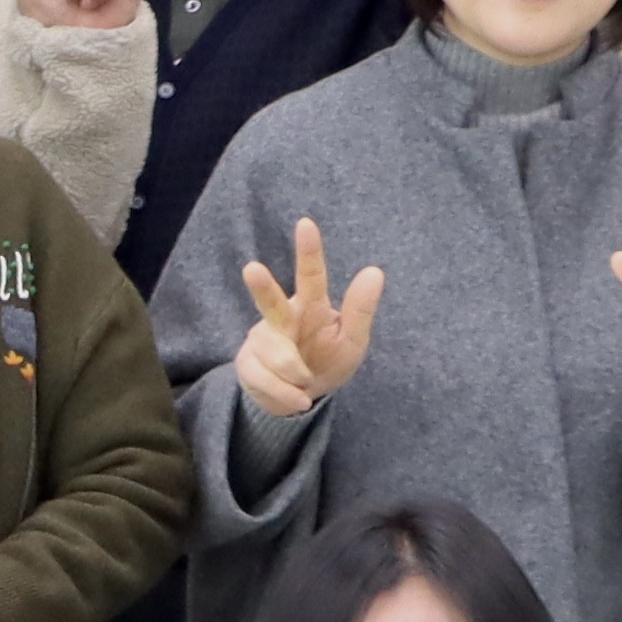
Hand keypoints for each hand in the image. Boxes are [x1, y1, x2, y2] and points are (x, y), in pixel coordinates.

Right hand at [225, 216, 381, 420]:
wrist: (299, 398)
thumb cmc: (328, 361)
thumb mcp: (353, 341)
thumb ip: (360, 310)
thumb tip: (375, 271)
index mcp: (311, 306)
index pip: (311, 276)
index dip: (308, 251)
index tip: (306, 223)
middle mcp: (282, 317)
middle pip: (270, 302)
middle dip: (261, 287)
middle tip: (252, 269)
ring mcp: (261, 339)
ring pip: (276, 354)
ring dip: (297, 374)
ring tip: (306, 381)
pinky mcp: (246, 363)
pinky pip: (265, 378)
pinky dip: (286, 393)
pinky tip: (296, 396)